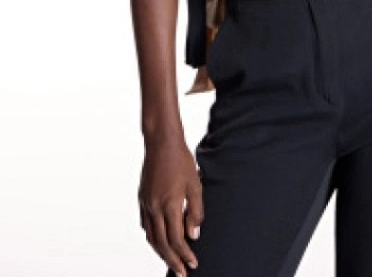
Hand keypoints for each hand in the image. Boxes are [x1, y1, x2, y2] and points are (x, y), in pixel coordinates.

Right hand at [138, 136, 203, 276]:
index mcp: (170, 205)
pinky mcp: (142, 199)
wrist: (161, 142)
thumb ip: (195, 211)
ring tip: (171, 262)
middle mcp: (154, 208)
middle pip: (162, 244)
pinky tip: (159, 240)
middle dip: (172, 261)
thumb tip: (194, 235)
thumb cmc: (181, 160)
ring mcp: (146, 204)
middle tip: (182, 273)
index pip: (177, 240)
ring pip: (151, 237)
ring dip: (161, 252)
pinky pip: (146, 225)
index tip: (193, 264)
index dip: (185, 254)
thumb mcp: (195, 185)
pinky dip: (153, 237)